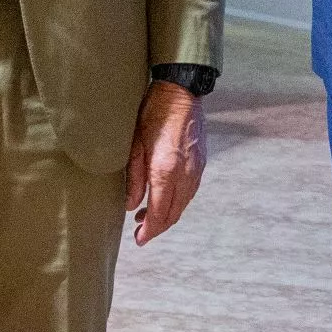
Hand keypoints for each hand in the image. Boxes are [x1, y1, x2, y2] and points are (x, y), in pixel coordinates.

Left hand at [125, 82, 206, 245]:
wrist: (181, 92)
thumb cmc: (153, 114)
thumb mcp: (135, 146)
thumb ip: (133, 179)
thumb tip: (130, 206)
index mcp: (166, 171)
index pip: (159, 213)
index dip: (149, 230)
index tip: (139, 239)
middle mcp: (185, 174)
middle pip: (174, 213)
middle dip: (158, 227)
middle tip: (140, 233)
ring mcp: (196, 168)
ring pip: (183, 204)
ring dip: (167, 215)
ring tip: (147, 216)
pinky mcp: (201, 162)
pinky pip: (190, 191)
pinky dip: (177, 201)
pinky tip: (164, 197)